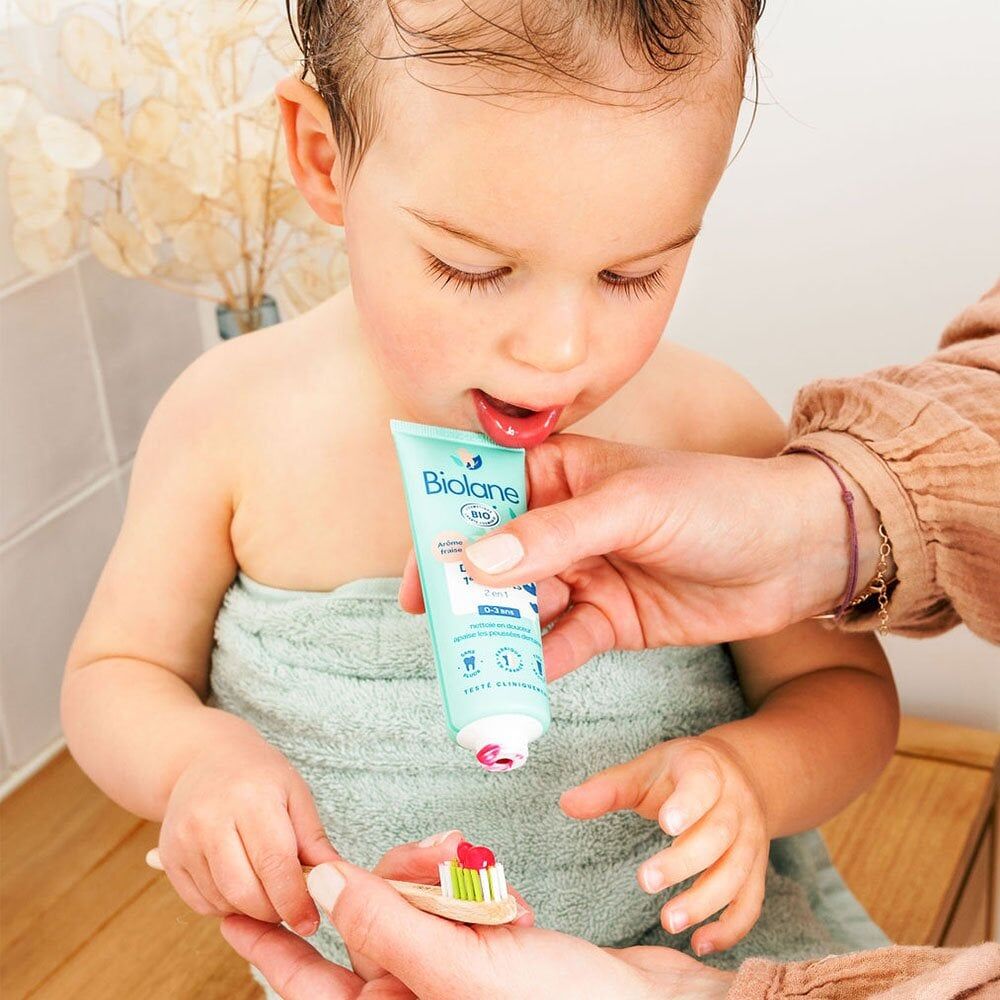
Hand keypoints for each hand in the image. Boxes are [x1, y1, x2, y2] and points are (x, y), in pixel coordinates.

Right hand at [158, 732, 337, 935]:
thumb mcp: (295, 793)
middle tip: (291, 908)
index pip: (275, 864)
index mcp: (251, 799)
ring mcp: (184, 839)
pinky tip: (241, 887)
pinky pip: (200, 903)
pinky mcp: (169, 856)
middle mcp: (211, 819)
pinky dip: (226, 906)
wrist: (203, 758)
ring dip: (250, 910)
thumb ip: (314, 838)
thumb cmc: (258, 774)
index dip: (295, 900)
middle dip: (273, 911)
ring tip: (269, 892)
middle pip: (245, 891)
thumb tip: (336, 877)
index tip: (310, 920)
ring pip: (222, 901)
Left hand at [220, 832, 734, 999]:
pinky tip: (520, 910)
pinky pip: (459, 901)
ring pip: (418, 901)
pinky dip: (485, 893)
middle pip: (372, 920)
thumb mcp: (462, 971)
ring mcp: (451, 974)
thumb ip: (385, 925)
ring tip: (499, 894)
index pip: (311, 984)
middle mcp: (417, 997)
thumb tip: (321, 881)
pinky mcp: (484, 948)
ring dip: (452, 882)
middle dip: (402, 878)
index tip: (229, 907)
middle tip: (450, 858)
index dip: (269, 944)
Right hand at [398, 436, 882, 677]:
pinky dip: (539, 664)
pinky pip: (562, 643)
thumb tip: (476, 561)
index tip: (419, 574)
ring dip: (498, 636)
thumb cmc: (720, 502)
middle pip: (495, 560)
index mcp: (563, 473)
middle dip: (466, 596)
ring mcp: (587, 573)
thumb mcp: (632, 506)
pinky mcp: (612, 618)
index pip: (484, 494)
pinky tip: (521, 683)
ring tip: (472, 667)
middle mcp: (565, 524)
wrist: (797, 554)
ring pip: (523, 607)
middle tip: (437, 632)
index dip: (444, 530)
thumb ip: (553, 535)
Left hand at [561, 735, 768, 955]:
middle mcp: (736, 805)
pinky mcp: (755, 869)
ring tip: (669, 922)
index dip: (688, 805)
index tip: (666, 824)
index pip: (702, 785)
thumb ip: (609, 788)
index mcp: (707, 770)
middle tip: (645, 881)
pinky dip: (731, 927)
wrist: (737, 773)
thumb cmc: (680, 774)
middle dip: (684, 862)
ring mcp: (750, 839)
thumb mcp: (646, 769)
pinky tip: (700, 943)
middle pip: (717, 836)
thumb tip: (566, 803)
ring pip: (736, 873)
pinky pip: (750, 902)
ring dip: (705, 901)